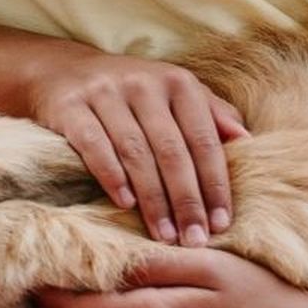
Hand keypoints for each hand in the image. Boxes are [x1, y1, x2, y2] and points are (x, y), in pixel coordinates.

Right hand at [27, 50, 248, 245]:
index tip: (221, 222)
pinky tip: (126, 204)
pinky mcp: (70, 107)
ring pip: (135, 153)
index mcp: (177, 82)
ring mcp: (104, 93)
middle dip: (186, 200)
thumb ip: (212, 113)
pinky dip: (112, 177)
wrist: (62, 69)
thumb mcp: (175, 93)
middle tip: (194, 238)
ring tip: (164, 235)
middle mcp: (143, 83)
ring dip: (153, 199)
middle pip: (171, 150)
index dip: (214, 183)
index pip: (203, 139)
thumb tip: (246, 140)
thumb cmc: (132, 92)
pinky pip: (94, 146)